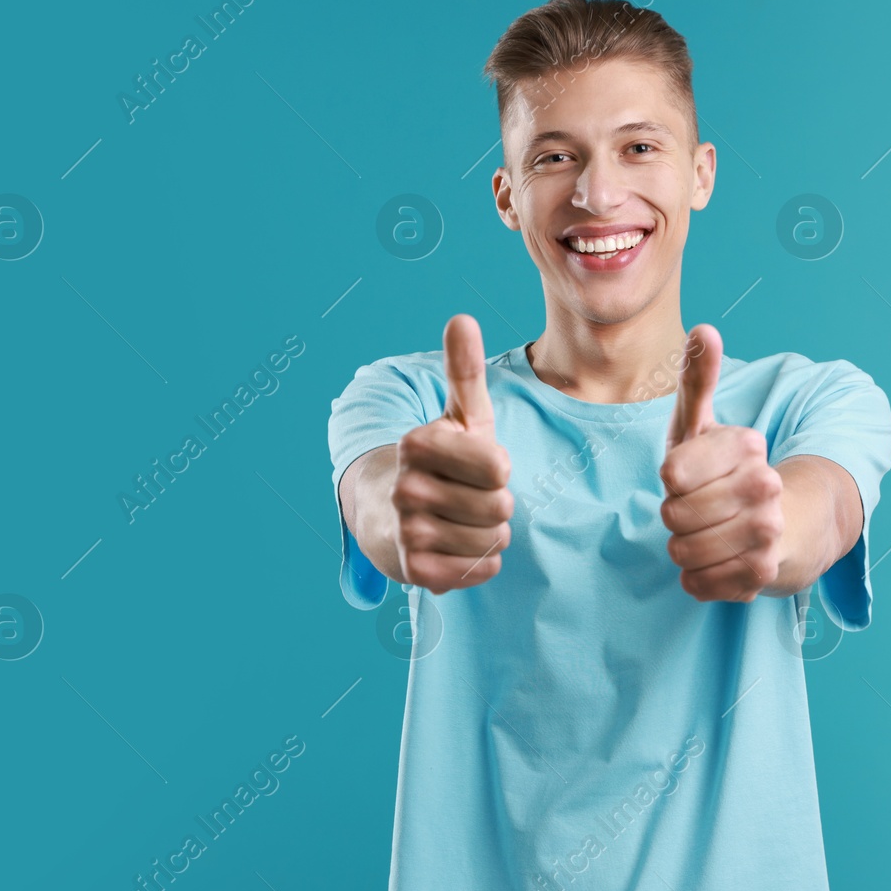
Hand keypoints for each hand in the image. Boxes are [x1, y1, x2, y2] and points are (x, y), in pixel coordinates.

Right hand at [390, 314, 513, 594]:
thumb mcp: (457, 415)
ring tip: (462, 520)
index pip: (500, 467)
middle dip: (496, 504)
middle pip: (501, 507)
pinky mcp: (416, 572)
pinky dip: (479, 562)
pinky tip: (455, 546)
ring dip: (489, 534)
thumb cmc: (441, 461)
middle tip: (469, 496)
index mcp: (418, 444)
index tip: (474, 465)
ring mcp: (408, 532)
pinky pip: (482, 570)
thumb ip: (463, 370)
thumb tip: (463, 319)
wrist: (389, 516)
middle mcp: (405, 488)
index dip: (497, 468)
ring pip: (494, 540)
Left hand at [659, 324, 783, 601]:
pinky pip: (697, 584)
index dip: (672, 480)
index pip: (673, 473)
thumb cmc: (724, 471)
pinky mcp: (761, 576)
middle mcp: (765, 488)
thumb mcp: (704, 425)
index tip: (691, 475)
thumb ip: (699, 379)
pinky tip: (715, 562)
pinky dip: (696, 577)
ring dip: (683, 547)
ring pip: (682, 552)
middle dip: (675, 516)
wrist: (783, 526)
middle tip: (697, 509)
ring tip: (705, 534)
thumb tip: (705, 329)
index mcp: (748, 447)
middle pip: (673, 515)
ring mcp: (766, 534)